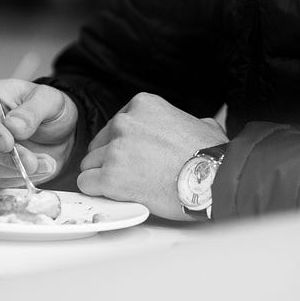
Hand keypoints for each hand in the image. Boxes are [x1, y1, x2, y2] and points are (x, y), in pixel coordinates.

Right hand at [0, 78, 77, 187]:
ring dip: (16, 169)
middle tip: (32, 161)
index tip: (8, 143)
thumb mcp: (48, 99)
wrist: (55, 129)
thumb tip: (13, 126)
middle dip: (6, 157)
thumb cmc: (45, 106)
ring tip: (45, 163)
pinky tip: (38, 170)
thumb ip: (32, 110)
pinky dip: (17, 178)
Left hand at [77, 92, 225, 219]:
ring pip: (90, 164)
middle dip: (111, 160)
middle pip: (100, 144)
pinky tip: (116, 195)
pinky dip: (97, 192)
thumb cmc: (210, 155)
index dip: (123, 144)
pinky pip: (86, 184)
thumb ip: (181, 121)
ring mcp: (115, 149)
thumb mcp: (198, 122)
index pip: (115, 125)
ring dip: (104, 177)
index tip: (136, 157)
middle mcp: (124, 122)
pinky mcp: (111, 176)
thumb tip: (194, 126)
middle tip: (132, 175)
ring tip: (128, 187)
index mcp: (142, 105)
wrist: (213, 179)